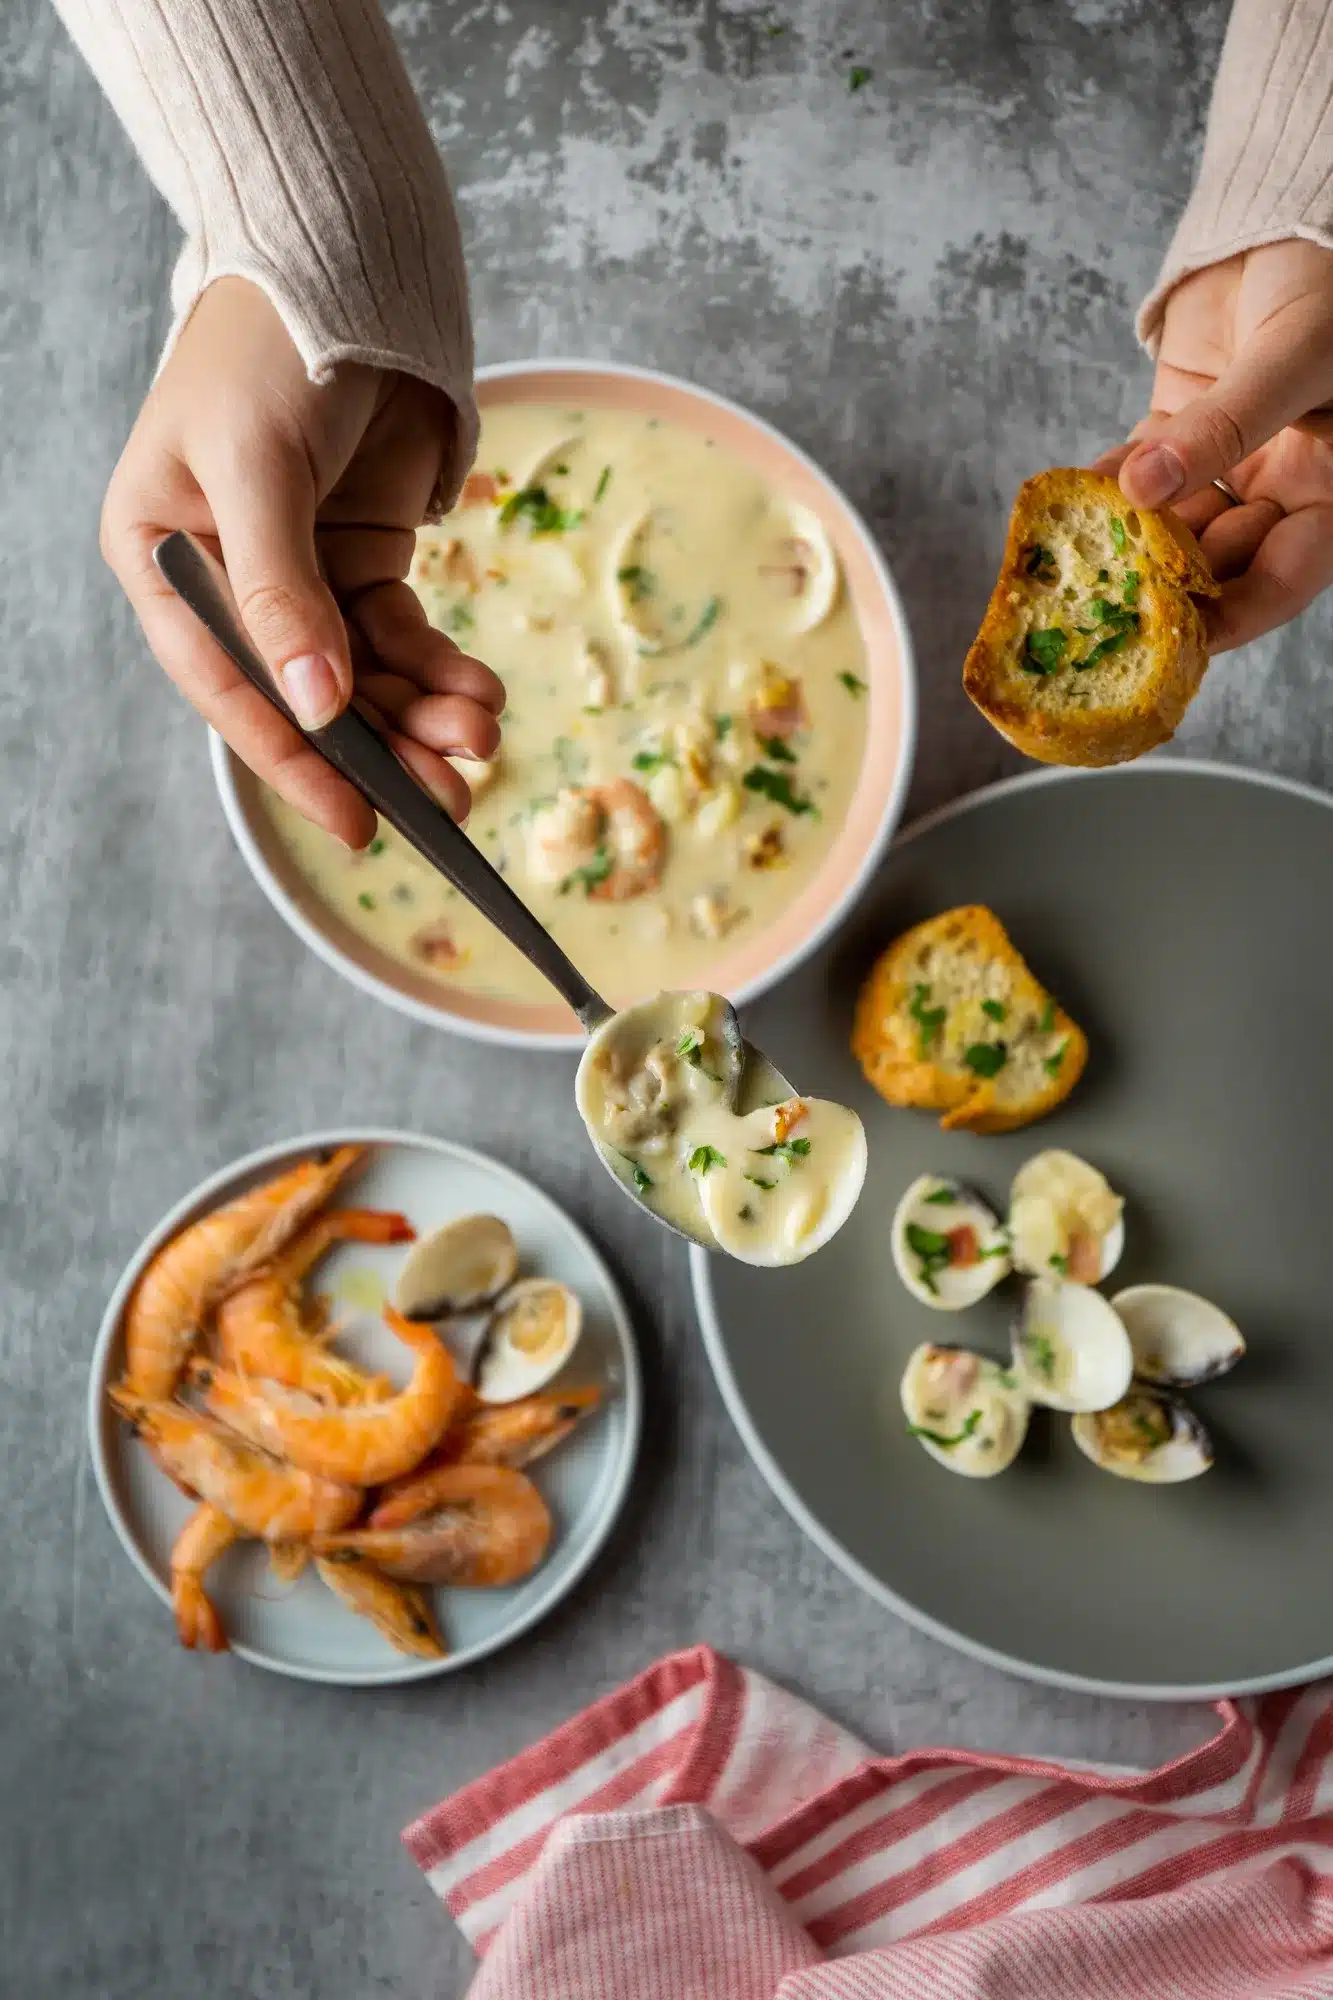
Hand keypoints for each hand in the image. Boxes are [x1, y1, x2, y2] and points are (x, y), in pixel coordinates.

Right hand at [101, 276, 503, 847]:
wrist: (344, 262)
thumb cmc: (270, 344)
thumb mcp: (258, 464)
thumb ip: (281, 590)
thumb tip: (316, 709)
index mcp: (164, 556)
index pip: (227, 683)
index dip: (292, 760)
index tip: (356, 821)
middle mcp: (225, 577)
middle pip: (303, 693)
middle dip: (380, 748)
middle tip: (450, 798)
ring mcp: (297, 572)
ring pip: (361, 675)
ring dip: (421, 714)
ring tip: (482, 739)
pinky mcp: (360, 556)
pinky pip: (399, 634)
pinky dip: (440, 668)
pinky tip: (479, 692)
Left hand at [1095, 239, 1332, 652]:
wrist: (1295, 212)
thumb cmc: (1328, 281)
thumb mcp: (1293, 354)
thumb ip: (1225, 425)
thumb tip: (1147, 490)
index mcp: (1332, 487)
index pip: (1286, 575)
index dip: (1235, 615)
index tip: (1177, 639)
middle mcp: (1283, 486)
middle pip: (1219, 561)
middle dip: (1163, 583)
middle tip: (1104, 603)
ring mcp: (1228, 461)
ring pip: (1172, 523)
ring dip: (1126, 539)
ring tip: (1079, 557)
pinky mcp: (1180, 429)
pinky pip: (1141, 472)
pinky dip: (1108, 487)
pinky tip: (1076, 500)